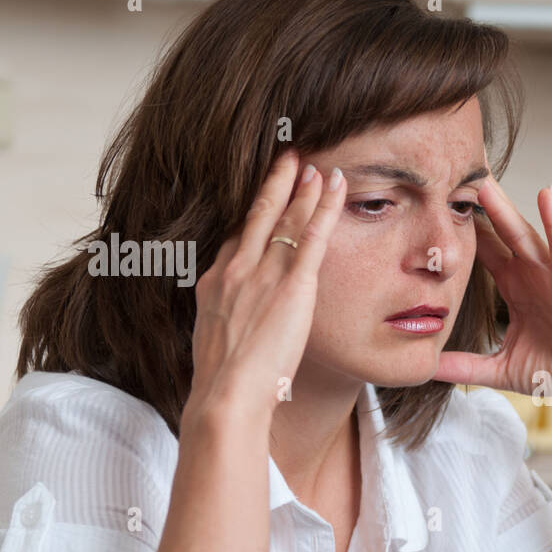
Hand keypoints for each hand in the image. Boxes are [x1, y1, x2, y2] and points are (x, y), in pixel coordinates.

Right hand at [183, 151, 345, 422]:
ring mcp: (263, 272)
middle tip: (289, 156)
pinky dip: (324, 206)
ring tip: (316, 164)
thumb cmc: (224, 384)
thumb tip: (237, 326)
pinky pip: (312, 234)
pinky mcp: (292, 284)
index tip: (266, 193)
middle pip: (258, 214)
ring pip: (287, 218)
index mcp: (216, 282)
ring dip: (304, 188)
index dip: (254, 212)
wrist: (226, 394)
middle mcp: (236, 268)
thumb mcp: (217, 342)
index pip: (238, 236)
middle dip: (276, 183)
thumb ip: (229, 322)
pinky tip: (335, 185)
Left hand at [433, 178, 551, 398]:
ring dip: (504, 207)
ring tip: (483, 179)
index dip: (459, 229)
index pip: (481, 251)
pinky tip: (544, 195)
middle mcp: (530, 274)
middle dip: (477, 205)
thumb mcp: (500, 369)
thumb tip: (427, 370)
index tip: (429, 205)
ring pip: (523, 233)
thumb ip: (464, 367)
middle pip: (497, 232)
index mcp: (513, 288)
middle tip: (451, 174)